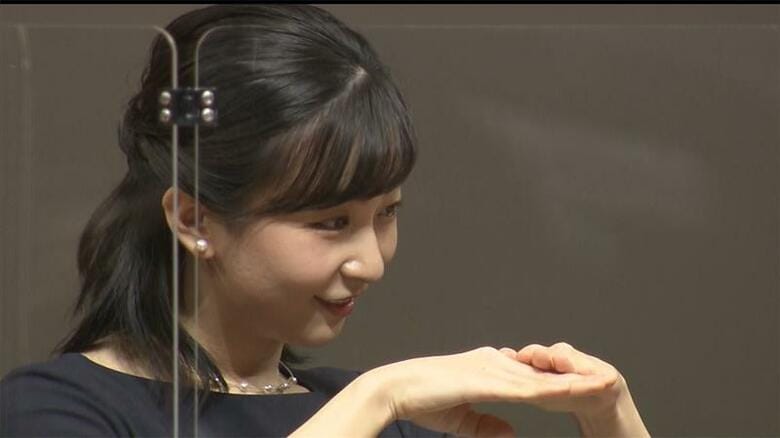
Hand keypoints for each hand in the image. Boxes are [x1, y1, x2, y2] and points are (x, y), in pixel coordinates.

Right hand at [367, 346, 614, 436]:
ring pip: (543, 378)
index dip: (558, 383)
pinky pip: (528, 386)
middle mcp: (495, 363)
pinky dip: (554, 389)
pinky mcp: (488, 380)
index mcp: (488, 368)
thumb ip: (486, 424)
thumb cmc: (422, 401)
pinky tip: (575, 392)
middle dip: (577, 378)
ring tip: (604, 385)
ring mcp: (493, 369)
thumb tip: (511, 433)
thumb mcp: (461, 419)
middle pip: (544, 373)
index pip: (531, 378)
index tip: (584, 389)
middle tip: (608, 381)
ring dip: (575, 382)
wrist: (397, 388)